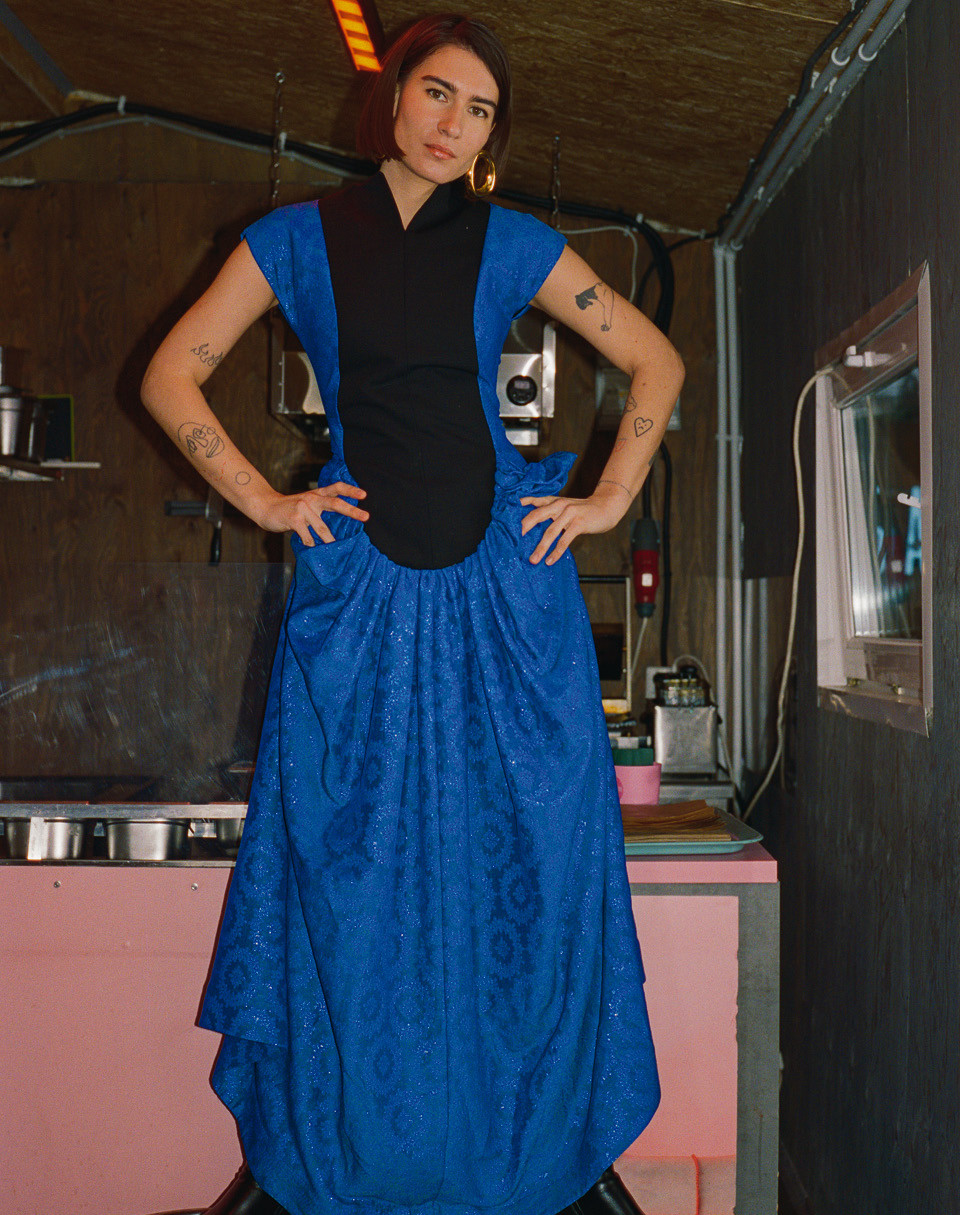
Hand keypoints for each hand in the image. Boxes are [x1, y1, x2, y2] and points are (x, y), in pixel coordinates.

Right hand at [254, 481, 368, 545]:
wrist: (266, 507)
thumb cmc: (290, 508)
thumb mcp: (307, 503)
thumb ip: (321, 508)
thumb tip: (339, 521)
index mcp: (317, 494)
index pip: (336, 488)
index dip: (350, 490)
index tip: (364, 495)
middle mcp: (312, 498)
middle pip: (335, 503)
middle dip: (352, 511)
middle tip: (366, 516)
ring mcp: (302, 508)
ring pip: (321, 527)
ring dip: (329, 539)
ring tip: (335, 547)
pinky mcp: (294, 519)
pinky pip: (307, 535)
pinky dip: (310, 543)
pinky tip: (311, 547)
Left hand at [520, 482, 631, 564]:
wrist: (607, 506)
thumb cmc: (583, 510)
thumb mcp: (565, 506)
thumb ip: (550, 512)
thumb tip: (532, 525)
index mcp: (554, 501)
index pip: (533, 502)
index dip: (519, 510)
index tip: (505, 521)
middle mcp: (559, 505)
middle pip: (536, 516)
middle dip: (524, 529)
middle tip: (513, 543)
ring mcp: (569, 514)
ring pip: (550, 532)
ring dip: (540, 548)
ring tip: (532, 560)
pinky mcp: (579, 523)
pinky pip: (564, 540)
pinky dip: (556, 552)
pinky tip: (550, 561)